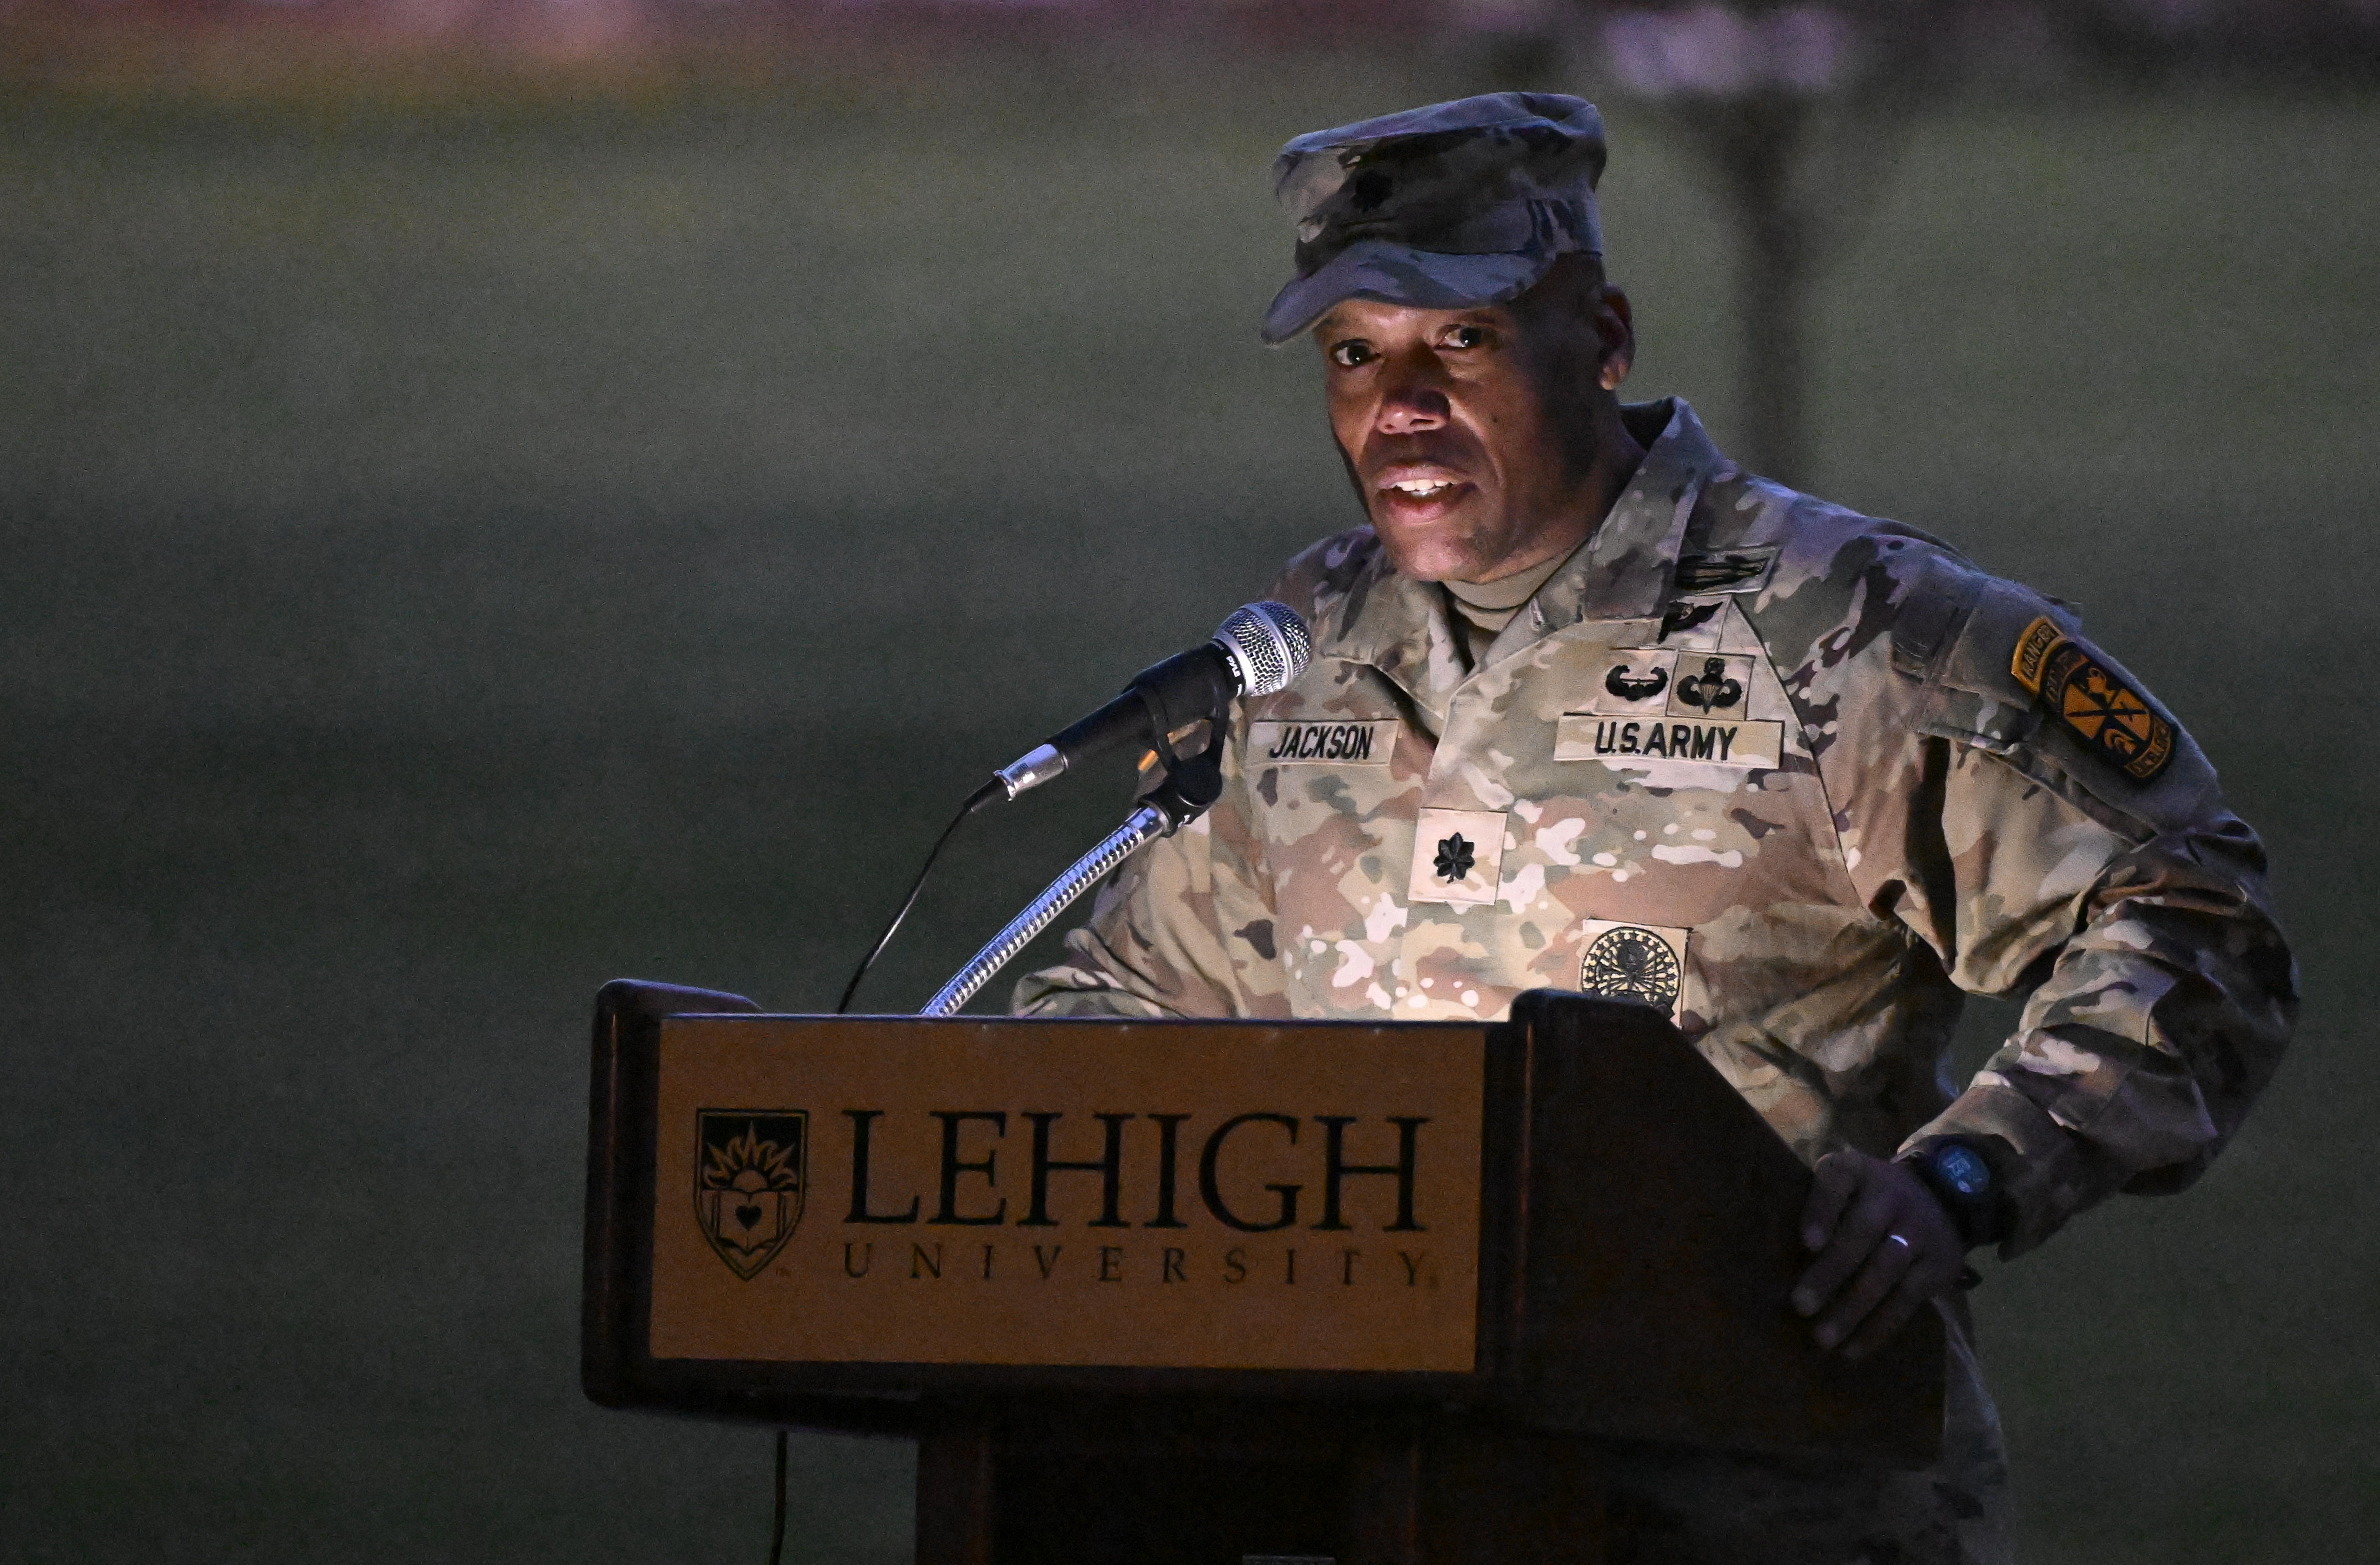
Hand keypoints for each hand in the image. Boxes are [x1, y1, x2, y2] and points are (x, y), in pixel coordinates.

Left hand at [1791, 1149, 1965, 1358]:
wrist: (1943, 1196)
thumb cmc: (1868, 1198)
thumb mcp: (1846, 1184)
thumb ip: (1816, 1207)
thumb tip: (1769, 1256)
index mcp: (1858, 1171)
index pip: (1837, 1180)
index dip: (1822, 1210)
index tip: (1808, 1243)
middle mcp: (1892, 1195)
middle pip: (1861, 1233)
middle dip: (1831, 1272)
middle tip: (1800, 1305)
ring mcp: (1919, 1230)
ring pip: (1885, 1270)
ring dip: (1853, 1307)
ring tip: (1822, 1337)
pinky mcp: (1939, 1265)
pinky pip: (1907, 1299)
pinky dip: (1879, 1326)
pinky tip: (1853, 1348)